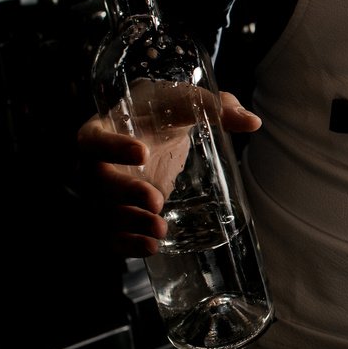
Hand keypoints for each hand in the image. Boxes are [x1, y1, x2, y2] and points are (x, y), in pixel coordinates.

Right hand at [76, 87, 260, 256]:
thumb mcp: (185, 101)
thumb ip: (215, 106)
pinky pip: (113, 234)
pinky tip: (152, 247)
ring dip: (130, 224)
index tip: (143, 153)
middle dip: (125, 194)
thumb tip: (252, 122)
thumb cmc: (163, 110)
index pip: (95, 139)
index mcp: (104, 129)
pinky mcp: (120, 213)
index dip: (112, 147)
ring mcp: (105, 192)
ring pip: (105, 212)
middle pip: (97, 182)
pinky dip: (128, 245)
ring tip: (160, 229)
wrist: (152, 127)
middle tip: (155, 201)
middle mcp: (96, 163)